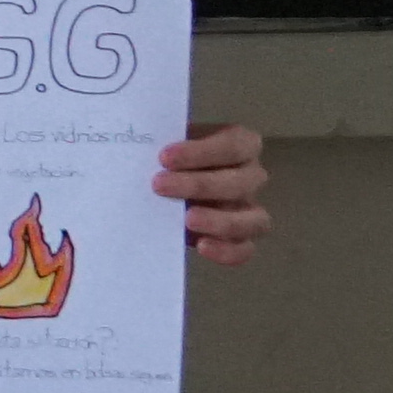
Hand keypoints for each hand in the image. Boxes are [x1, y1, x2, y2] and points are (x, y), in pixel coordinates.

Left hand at [153, 119, 271, 263]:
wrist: (163, 183)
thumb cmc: (168, 157)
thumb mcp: (165, 141)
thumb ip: (160, 140)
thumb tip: (138, 142)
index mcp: (240, 144)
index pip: (234, 144)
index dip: (202, 152)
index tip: (164, 157)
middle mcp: (251, 176)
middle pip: (240, 182)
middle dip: (199, 184)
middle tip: (158, 185)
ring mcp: (249, 209)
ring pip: (254, 219)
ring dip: (221, 220)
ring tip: (187, 219)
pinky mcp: (240, 238)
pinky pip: (245, 249)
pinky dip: (227, 251)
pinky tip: (201, 245)